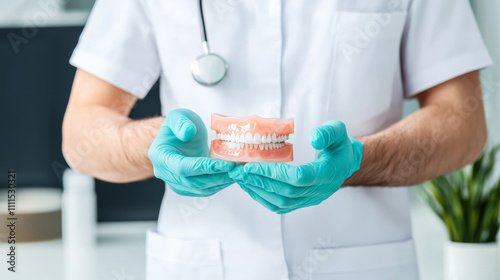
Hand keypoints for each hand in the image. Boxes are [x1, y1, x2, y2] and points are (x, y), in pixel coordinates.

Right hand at [149, 109, 235, 196]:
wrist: (180, 135)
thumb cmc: (179, 124)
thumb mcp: (179, 116)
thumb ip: (181, 123)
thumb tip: (187, 133)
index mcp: (160, 155)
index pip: (181, 167)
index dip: (202, 167)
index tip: (223, 164)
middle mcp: (164, 172)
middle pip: (191, 181)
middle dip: (216, 176)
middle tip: (236, 169)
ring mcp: (175, 182)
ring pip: (199, 189)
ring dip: (220, 182)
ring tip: (237, 172)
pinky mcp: (186, 187)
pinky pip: (204, 190)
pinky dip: (219, 184)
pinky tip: (231, 176)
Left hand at [229, 121, 362, 213]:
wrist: (345, 163)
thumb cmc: (339, 145)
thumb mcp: (338, 131)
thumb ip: (328, 132)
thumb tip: (314, 138)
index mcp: (327, 172)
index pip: (299, 177)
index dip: (275, 173)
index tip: (254, 165)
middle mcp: (319, 190)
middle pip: (286, 191)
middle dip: (260, 181)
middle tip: (238, 170)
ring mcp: (311, 199)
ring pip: (282, 202)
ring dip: (258, 191)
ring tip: (239, 178)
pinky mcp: (303, 202)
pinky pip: (281, 206)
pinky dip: (263, 198)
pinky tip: (249, 187)